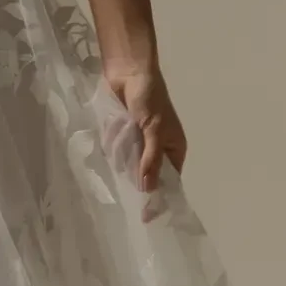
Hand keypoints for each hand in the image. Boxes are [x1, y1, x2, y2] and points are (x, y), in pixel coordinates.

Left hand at [104, 59, 185, 219]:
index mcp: (174, 149)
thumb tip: (148, 190)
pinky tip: (111, 142)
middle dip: (136, 177)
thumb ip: (150, 159)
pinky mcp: (122, 135)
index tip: (145, 216)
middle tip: (127, 183)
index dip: (159, 198)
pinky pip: (117, 152)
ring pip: (130, 165)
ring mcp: (139, 142)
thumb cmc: (148, 98)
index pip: (169, 181)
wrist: (128, 70)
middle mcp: (158, 149)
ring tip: (120, 144)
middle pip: (147, 176)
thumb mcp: (153, 130)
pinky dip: (114, 148)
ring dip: (123, 158)